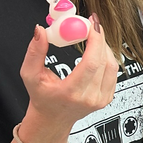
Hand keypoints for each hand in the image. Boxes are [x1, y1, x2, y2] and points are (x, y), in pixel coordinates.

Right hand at [17, 17, 119, 142]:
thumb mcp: (30, 75)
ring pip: (112, 65)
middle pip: (104, 61)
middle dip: (99, 38)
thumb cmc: (42, 98)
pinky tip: (96, 50)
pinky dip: (106, 57)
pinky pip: (113, 72)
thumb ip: (34, 52)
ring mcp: (101, 99)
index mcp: (71, 93)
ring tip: (92, 35)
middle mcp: (89, 97)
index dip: (95, 40)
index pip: (91, 63)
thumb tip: (39, 31)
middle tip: (91, 23)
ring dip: (104, 46)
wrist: (52, 118)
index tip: (91, 24)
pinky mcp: (107, 97)